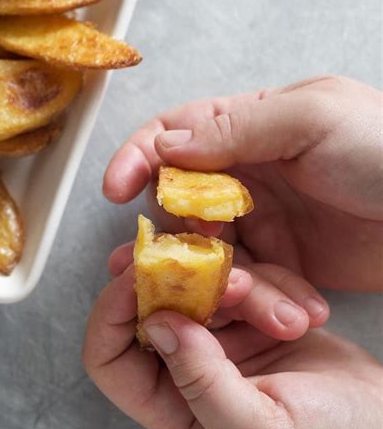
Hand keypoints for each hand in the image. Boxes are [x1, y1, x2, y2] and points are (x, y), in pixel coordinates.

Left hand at [83, 262, 381, 428]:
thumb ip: (201, 383)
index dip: (111, 312)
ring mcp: (221, 338)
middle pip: (153, 306)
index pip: (110, 357)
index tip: (136, 274)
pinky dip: (275, 286)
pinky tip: (307, 314)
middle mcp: (188, 369)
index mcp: (174, 408)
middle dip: (183, 281)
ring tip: (287, 319)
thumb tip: (158, 324)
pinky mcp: (252, 316)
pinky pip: (246, 278)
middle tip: (215, 266)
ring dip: (247, 288)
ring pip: (205, 285)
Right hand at [103, 76, 382, 289]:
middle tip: (175, 262)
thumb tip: (166, 147)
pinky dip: (263, 300)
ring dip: (226, 281)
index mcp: (244, 128)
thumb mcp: (312, 118)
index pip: (171, 137)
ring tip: (262, 299)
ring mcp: (257, 222)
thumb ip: (235, 127)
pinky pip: (248, 283)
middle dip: (175, 236)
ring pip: (211, 254)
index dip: (137, 158)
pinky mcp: (277, 263)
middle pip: (179, 205)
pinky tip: (295, 310)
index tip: (115, 189)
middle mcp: (241, 175)